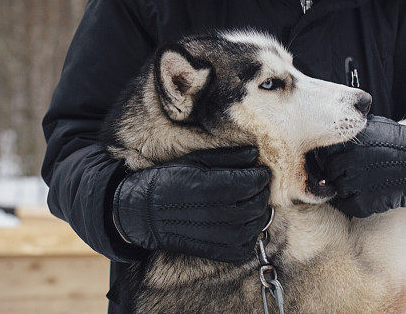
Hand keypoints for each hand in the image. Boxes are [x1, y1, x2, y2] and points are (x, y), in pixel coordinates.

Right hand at [111, 146, 270, 261]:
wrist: (142, 212)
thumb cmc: (168, 180)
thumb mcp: (195, 160)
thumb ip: (228, 157)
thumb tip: (255, 153)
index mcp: (209, 187)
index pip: (252, 182)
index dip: (261, 176)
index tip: (261, 171)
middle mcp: (213, 214)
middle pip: (256, 205)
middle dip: (262, 193)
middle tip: (259, 185)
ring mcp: (213, 236)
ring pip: (254, 227)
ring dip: (259, 214)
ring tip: (253, 203)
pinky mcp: (212, 252)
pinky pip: (244, 248)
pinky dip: (251, 237)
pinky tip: (245, 224)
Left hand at [311, 115, 405, 217]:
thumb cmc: (399, 142)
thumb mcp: (375, 125)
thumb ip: (352, 130)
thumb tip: (330, 129)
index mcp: (352, 141)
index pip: (325, 151)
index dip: (330, 156)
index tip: (338, 158)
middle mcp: (352, 161)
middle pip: (329, 171)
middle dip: (337, 172)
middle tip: (349, 172)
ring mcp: (359, 183)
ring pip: (338, 189)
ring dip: (345, 187)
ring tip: (360, 182)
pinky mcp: (368, 203)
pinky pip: (348, 206)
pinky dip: (353, 202)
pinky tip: (366, 194)